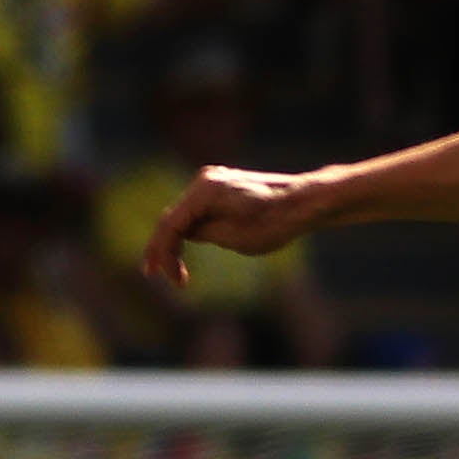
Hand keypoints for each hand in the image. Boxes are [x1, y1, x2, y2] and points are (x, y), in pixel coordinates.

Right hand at [141, 165, 324, 286]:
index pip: (170, 224)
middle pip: (173, 217)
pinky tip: (183, 250)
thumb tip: (183, 234)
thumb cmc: (275, 222)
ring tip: (169, 269)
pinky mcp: (223, 187)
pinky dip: (191, 229)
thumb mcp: (234, 237)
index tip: (168, 278)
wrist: (305, 202)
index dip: (163, 253)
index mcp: (205, 190)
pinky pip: (198, 210)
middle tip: (153, 274)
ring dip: (175, 240)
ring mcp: (214, 181)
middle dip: (163, 247)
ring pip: (184, 214)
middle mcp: (205, 180)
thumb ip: (203, 233)